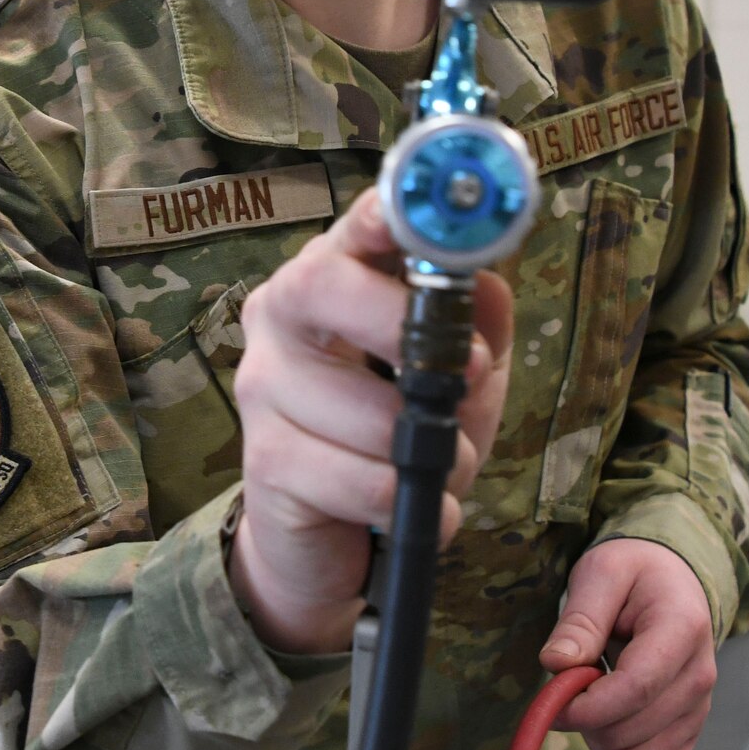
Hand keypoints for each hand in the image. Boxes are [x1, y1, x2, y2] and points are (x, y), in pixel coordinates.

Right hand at [230, 185, 513, 653]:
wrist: (329, 535)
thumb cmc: (393, 434)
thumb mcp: (460, 377)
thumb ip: (480, 326)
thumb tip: (487, 284)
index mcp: (330, 278)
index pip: (353, 227)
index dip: (387, 214)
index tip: (422, 215)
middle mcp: (280, 318)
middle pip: (321, 285)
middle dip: (400, 325)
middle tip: (465, 374)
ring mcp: (261, 387)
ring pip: (365, 408)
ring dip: (430, 450)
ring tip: (437, 466)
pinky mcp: (263, 461)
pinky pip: (360, 479)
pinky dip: (403, 499)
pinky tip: (401, 507)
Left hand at [538, 537, 716, 749]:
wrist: (673, 583)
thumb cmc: (633, 573)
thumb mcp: (601, 573)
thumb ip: (581, 618)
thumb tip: (555, 664)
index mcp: (681, 630)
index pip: (636, 689)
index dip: (587, 707)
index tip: (554, 702)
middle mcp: (700, 677)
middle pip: (633, 733)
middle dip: (588, 723)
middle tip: (574, 689)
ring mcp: (699, 711)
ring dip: (602, 747)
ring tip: (594, 706)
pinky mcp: (690, 734)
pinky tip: (606, 746)